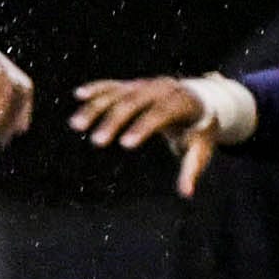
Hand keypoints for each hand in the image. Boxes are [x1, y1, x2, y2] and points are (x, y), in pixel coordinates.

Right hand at [70, 76, 218, 195]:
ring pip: (118, 92)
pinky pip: (112, 85)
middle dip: (113, 120)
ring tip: (76, 125)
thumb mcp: (202, 147)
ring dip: (96, 107)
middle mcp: (161, 88)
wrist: (200, 99)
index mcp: (181, 101)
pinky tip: (78, 95)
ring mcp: (145, 84)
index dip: (143, 127)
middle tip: (96, 141)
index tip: (124, 144)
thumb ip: (192, 168)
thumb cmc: (199, 129)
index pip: (161, 112)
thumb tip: (186, 193)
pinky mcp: (133, 84)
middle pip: (134, 101)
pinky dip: (96, 89)